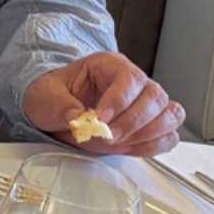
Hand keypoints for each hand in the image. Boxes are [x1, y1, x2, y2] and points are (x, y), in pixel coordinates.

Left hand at [24, 52, 182, 156]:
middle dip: (131, 122)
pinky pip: (169, 136)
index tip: (101, 119)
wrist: (55, 112)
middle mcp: (134, 82)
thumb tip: (79, 119)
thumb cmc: (52, 96)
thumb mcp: (44, 96)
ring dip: (147, 134)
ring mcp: (145, 104)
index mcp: (109, 65)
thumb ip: (60, 106)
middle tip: (107, 136)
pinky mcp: (149, 127)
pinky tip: (130, 148)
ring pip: (170, 115)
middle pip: (155, 97)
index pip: (129, 78)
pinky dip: (153, 146)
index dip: (119, 100)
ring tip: (117, 142)